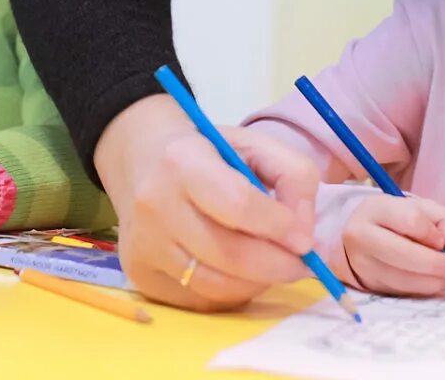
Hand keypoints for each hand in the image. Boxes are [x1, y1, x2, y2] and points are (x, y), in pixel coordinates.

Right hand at [96, 95, 319, 311]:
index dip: (278, 227)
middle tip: (300, 265)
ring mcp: (144, 244)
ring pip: (216, 286)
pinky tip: (240, 272)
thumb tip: (301, 234)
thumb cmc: (207, 152)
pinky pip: (199, 300)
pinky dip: (231, 293)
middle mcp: (155, 204)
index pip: (238, 204)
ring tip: (272, 266)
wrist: (144, 160)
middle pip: (229, 255)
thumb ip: (294, 176)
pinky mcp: (140, 275)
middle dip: (277, 266)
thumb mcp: (256, 144)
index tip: (304, 240)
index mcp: (183, 161)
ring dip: (257, 283)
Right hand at [339, 194, 444, 297]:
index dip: (432, 234)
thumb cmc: (398, 220)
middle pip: (403, 254)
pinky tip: (432, 282)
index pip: (411, 220)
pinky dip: (422, 290)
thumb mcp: (424, 209)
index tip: (442, 242)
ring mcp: (362, 264)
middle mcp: (362, 236)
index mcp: (376, 209)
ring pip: (403, 279)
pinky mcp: (369, 285)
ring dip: (433, 282)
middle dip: (436, 264)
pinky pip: (402, 292)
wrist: (363, 238)